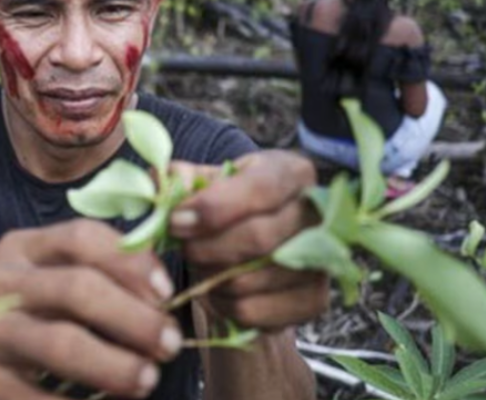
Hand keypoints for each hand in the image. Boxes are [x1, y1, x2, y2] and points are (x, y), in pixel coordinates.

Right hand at [0, 220, 181, 398]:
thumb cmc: (27, 313)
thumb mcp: (50, 277)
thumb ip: (100, 273)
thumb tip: (163, 295)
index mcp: (22, 247)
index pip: (81, 238)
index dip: (130, 262)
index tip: (167, 292)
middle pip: (77, 289)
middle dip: (133, 318)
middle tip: (171, 344)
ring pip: (61, 344)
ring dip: (115, 365)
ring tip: (148, 380)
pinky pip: (40, 397)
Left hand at [167, 150, 327, 330]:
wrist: (257, 241)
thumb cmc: (229, 203)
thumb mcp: (207, 179)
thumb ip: (183, 178)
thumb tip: (164, 181)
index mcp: (292, 172)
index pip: (260, 189)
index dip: (214, 207)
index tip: (176, 221)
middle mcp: (317, 215)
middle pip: (259, 238)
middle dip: (207, 247)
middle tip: (182, 247)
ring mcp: (321, 261)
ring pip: (252, 279)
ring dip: (211, 277)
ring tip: (200, 264)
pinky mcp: (313, 300)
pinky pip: (254, 312)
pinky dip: (223, 305)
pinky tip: (216, 289)